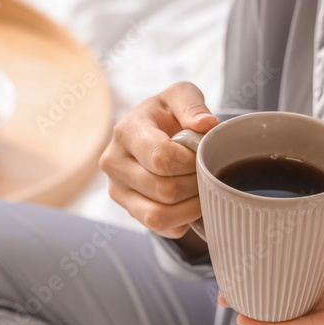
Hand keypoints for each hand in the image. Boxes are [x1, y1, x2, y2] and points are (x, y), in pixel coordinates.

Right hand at [99, 82, 218, 238]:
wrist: (153, 134)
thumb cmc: (168, 115)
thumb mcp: (180, 96)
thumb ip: (192, 104)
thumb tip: (207, 125)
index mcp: (126, 131)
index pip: (160, 158)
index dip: (191, 162)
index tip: (203, 155)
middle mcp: (114, 163)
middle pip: (163, 189)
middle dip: (195, 185)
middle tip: (209, 174)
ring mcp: (118, 191)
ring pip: (157, 215)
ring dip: (190, 208)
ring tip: (204, 191)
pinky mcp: (128, 210)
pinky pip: (159, 228)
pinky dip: (182, 221)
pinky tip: (191, 203)